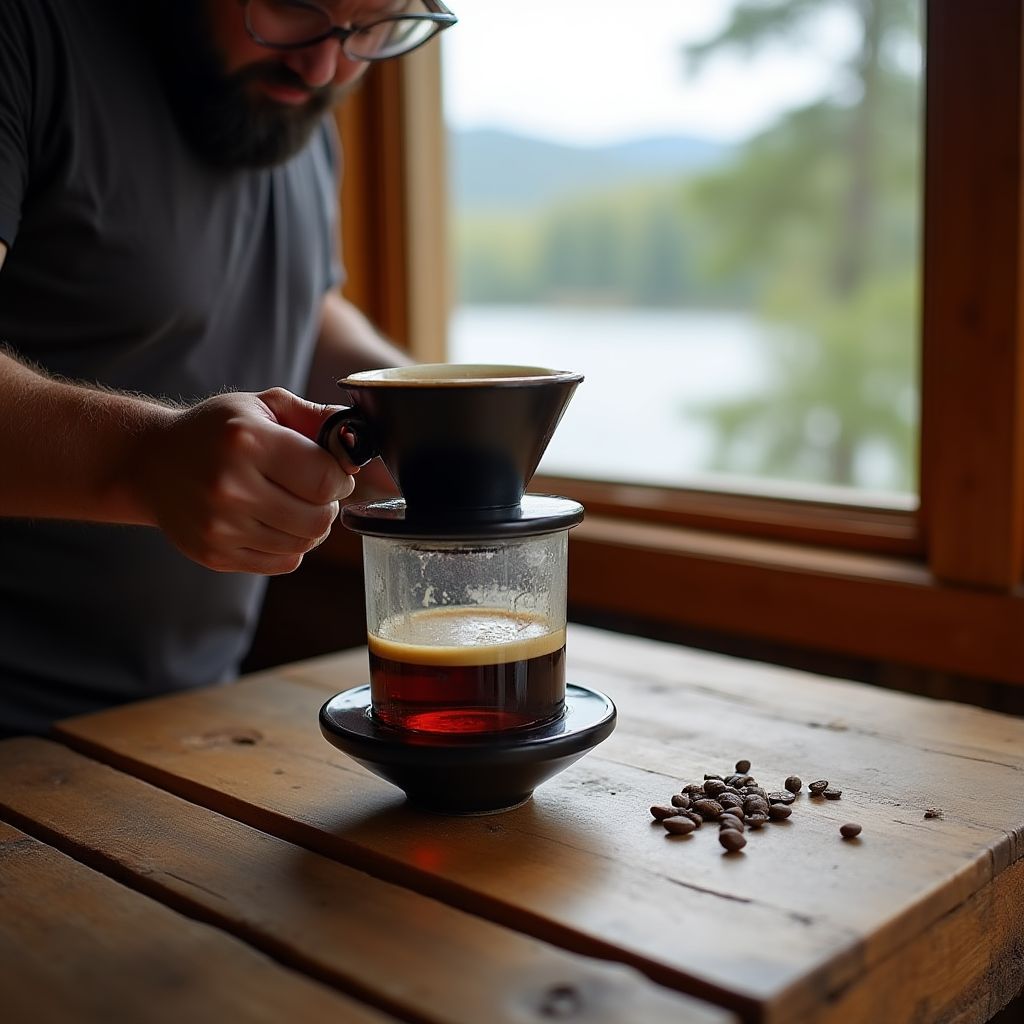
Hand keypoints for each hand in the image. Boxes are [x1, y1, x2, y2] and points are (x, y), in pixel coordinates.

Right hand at [136, 388, 355, 573]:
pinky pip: (283, 562)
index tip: (333, 471)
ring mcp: (221, 526)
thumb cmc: (215, 430)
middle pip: (319, 518)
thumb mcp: (261, 405)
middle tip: (315, 490)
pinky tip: (273, 522)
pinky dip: (290, 546)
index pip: (326, 479)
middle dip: (328, 504)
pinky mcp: (215, 554)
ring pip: (304, 544)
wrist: (150, 463)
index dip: (341, 477)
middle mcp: (231, 487)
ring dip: (310, 527)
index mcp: (248, 442)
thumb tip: (356, 436)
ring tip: (292, 504)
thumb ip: (313, 416)